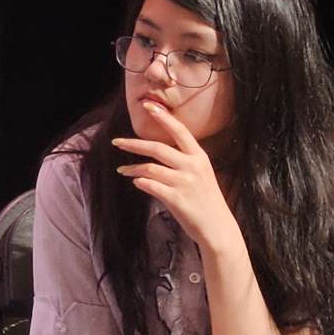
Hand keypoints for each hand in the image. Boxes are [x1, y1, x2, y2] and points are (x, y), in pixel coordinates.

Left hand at [112, 101, 238, 248]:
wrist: (217, 228)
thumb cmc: (205, 200)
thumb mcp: (199, 174)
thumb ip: (182, 162)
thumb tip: (155, 153)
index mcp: (199, 157)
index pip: (179, 131)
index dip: (163, 117)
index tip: (147, 106)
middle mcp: (193, 166)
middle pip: (158, 148)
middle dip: (133, 144)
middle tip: (116, 142)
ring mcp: (185, 183)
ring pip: (150, 168)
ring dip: (132, 168)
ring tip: (122, 170)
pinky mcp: (177, 199)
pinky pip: (151, 186)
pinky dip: (140, 182)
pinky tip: (136, 182)